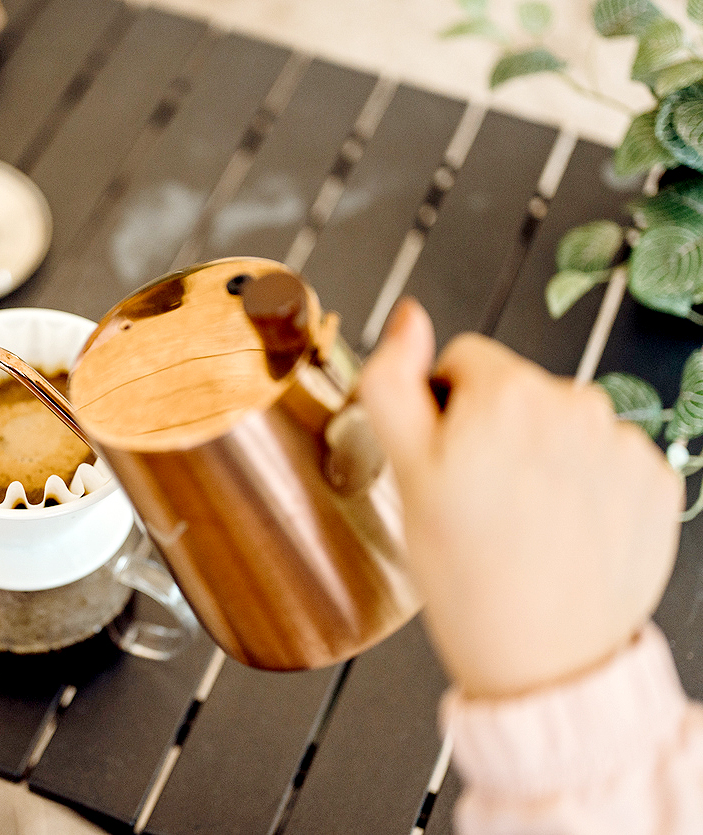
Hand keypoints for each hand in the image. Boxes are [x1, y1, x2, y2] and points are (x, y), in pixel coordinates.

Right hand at [359, 299, 682, 698]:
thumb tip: (409, 317)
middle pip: (516, 391)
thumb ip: (393, 381)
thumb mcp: (405, 473)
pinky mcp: (655, 481)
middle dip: (492, 431)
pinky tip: (561, 529)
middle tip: (477, 500)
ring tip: (520, 521)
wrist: (544, 660)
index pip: (463, 361)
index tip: (444, 464)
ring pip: (561, 425)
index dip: (441, 410)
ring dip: (539, 456)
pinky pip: (605, 460)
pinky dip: (583, 486)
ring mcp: (622, 443)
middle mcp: (576, 404)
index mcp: (508, 393)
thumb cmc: (466, 572)